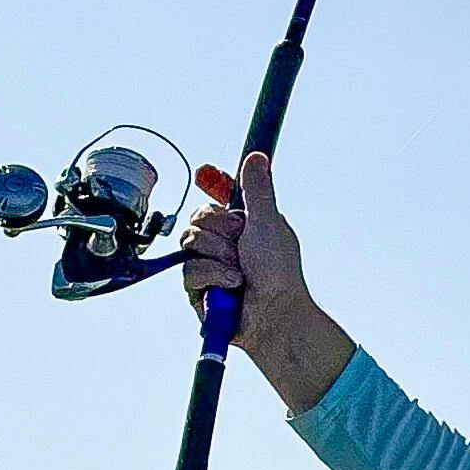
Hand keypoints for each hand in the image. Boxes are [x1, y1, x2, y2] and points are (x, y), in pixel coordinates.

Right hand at [180, 151, 352, 412]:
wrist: (273, 313)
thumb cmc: (278, 271)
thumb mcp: (269, 223)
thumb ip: (259, 190)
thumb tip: (258, 156)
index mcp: (245, 225)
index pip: (220, 197)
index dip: (213, 184)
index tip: (204, 172)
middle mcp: (225, 242)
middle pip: (199, 217)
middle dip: (221, 229)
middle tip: (241, 244)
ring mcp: (209, 264)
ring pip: (192, 241)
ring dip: (220, 257)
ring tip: (240, 272)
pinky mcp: (197, 288)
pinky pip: (190, 269)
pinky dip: (214, 277)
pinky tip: (231, 287)